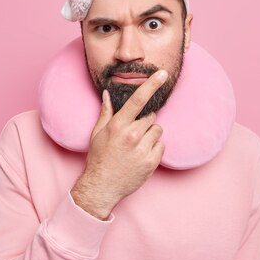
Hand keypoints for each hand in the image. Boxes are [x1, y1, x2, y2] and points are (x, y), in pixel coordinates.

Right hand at [70, 69, 167, 219]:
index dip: (151, 84)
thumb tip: (107, 93)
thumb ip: (105, 112)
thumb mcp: (97, 133)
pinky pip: (161, 146)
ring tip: (137, 145)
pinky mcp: (151, 162)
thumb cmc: (98, 158)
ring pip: (157, 130)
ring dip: (150, 135)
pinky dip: (154, 148)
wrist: (102, 186)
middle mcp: (132, 135)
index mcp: (118, 125)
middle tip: (134, 133)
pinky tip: (142, 155)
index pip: (138, 99)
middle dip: (145, 121)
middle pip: (151, 116)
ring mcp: (143, 149)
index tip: (162, 74)